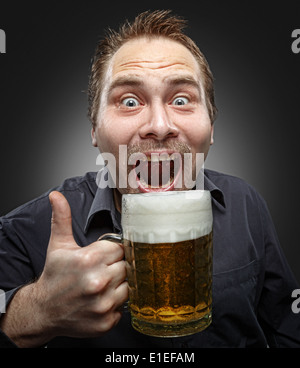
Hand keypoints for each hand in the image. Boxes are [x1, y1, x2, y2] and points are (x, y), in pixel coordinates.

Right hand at [39, 191, 127, 337]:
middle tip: (101, 271)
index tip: (103, 257)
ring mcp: (103, 304)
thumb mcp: (59, 245)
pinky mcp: (107, 321)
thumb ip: (62, 218)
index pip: (121, 248)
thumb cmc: (55, 276)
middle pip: (127, 266)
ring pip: (129, 286)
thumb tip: (56, 196)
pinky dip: (115, 303)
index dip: (113, 252)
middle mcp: (98, 282)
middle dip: (116, 267)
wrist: (44, 310)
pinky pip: (125, 306)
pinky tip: (101, 299)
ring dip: (118, 285)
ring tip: (101, 285)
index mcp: (89, 259)